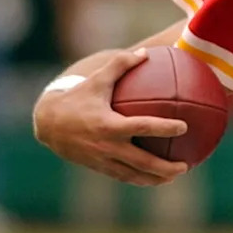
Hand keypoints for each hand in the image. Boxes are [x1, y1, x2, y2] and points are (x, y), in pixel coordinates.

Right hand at [33, 49, 188, 185]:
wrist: (46, 123)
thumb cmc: (77, 97)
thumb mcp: (97, 79)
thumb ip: (120, 65)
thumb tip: (145, 53)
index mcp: (108, 124)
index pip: (143, 127)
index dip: (164, 128)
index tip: (184, 126)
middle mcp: (106, 146)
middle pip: (141, 162)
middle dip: (165, 167)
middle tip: (186, 165)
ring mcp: (101, 159)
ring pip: (132, 175)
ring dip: (154, 179)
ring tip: (174, 177)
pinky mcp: (97, 167)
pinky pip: (122, 176)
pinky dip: (139, 179)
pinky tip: (154, 178)